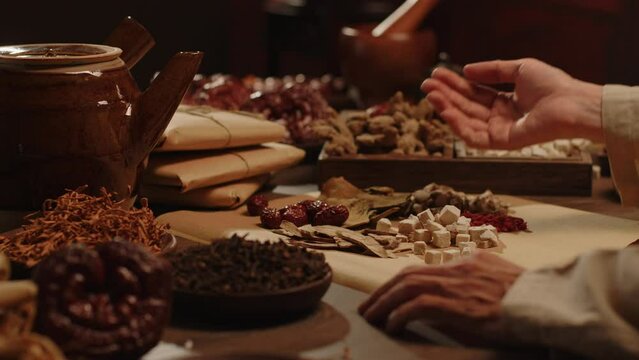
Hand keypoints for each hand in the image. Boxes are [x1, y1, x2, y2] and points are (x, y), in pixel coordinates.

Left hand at [358, 252, 522, 333]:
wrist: (553, 306)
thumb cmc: (533, 300)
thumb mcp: (502, 283)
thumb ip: (477, 284)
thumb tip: (454, 300)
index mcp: (469, 262)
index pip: (424, 268)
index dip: (400, 282)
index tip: (388, 295)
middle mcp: (459, 267)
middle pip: (408, 274)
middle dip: (383, 291)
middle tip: (368, 307)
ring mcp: (458, 283)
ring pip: (407, 286)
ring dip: (384, 302)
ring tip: (371, 317)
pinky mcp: (460, 304)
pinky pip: (418, 306)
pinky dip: (400, 314)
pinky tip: (392, 325)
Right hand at [421, 58, 603, 148]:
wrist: (571, 103)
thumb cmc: (553, 85)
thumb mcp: (519, 68)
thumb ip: (492, 70)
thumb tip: (466, 70)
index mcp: (505, 102)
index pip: (473, 93)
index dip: (454, 84)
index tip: (437, 76)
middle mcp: (499, 118)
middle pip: (466, 106)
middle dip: (445, 95)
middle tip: (426, 85)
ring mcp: (499, 131)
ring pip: (466, 121)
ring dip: (447, 108)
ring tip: (432, 95)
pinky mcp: (501, 143)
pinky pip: (474, 137)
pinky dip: (458, 125)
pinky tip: (446, 111)